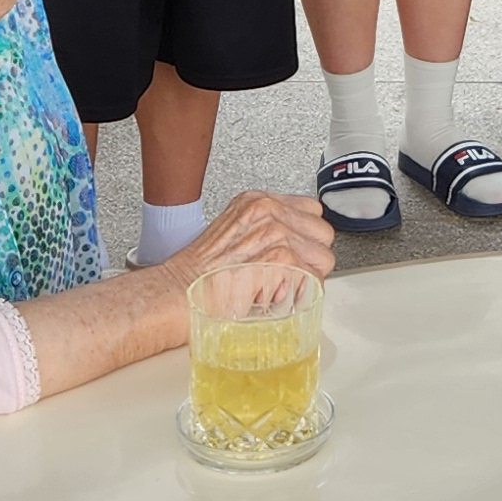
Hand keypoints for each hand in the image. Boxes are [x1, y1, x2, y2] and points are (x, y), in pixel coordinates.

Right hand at [153, 189, 337, 284]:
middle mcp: (269, 211)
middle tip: (289, 275)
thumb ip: (263, 231)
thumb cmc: (199, 275)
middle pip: (323, 233)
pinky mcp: (282, 258)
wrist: (178, 294)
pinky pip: (314, 279)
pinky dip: (301, 295)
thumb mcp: (231, 233)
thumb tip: (292, 245)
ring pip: (322, 258)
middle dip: (311, 258)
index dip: (307, 237)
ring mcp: (277, 233)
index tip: (299, 252)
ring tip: (281, 287)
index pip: (311, 210)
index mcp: (257, 202)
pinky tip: (277, 297)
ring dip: (307, 279)